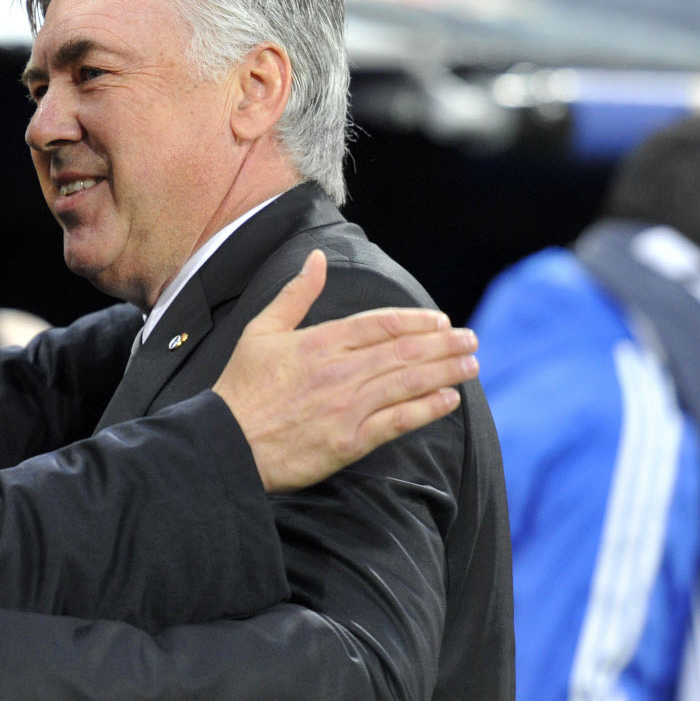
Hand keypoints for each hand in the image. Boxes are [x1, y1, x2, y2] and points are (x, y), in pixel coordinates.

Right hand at [212, 250, 477, 491]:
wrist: (227, 442)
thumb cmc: (241, 387)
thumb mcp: (261, 330)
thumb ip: (295, 294)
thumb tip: (316, 258)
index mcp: (319, 341)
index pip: (380, 324)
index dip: (416, 320)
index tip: (441, 321)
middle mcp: (339, 371)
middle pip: (403, 351)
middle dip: (444, 344)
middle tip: (472, 340)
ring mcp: (347, 406)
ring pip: (408, 382)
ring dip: (445, 371)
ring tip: (472, 364)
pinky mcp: (350, 442)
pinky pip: (399, 421)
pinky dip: (428, 409)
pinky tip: (450, 400)